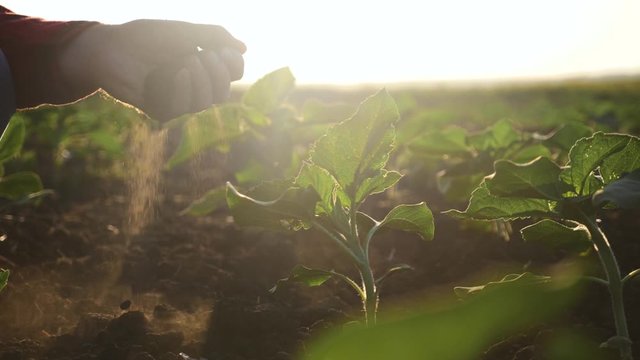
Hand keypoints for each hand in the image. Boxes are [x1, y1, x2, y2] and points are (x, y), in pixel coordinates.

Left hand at [59, 20, 245, 120]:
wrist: (109, 47)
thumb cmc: (145, 37)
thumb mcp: (185, 32)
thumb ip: (215, 36)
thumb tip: (245, 48)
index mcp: (200, 66)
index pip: (231, 75)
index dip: (234, 65)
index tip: (225, 51)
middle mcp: (191, 85)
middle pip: (223, 92)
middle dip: (221, 74)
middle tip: (206, 55)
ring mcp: (176, 100)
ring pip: (206, 103)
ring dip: (203, 81)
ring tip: (188, 61)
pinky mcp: (160, 111)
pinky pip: (183, 108)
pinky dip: (184, 88)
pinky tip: (177, 73)